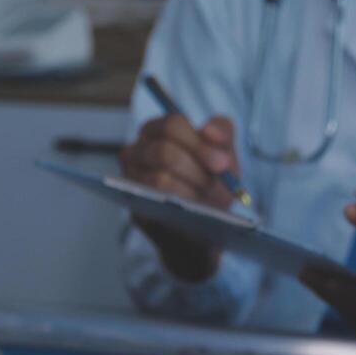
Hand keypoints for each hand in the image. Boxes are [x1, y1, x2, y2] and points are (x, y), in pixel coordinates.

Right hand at [119, 113, 240, 281]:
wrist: (204, 228)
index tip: (222, 164)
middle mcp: (137, 152)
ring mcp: (131, 181)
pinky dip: (180, 208)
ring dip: (191, 191)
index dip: (200, 144)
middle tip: (216, 186)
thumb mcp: (224, 157)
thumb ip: (222, 134)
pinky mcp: (136, 210)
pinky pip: (156, 206)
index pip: (172, 125)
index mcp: (157, 133)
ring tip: (207, 200)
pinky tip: (195, 211)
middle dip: (197, 170)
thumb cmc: (211, 185)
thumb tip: (207, 129)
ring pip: (159, 179)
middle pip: (164, 151)